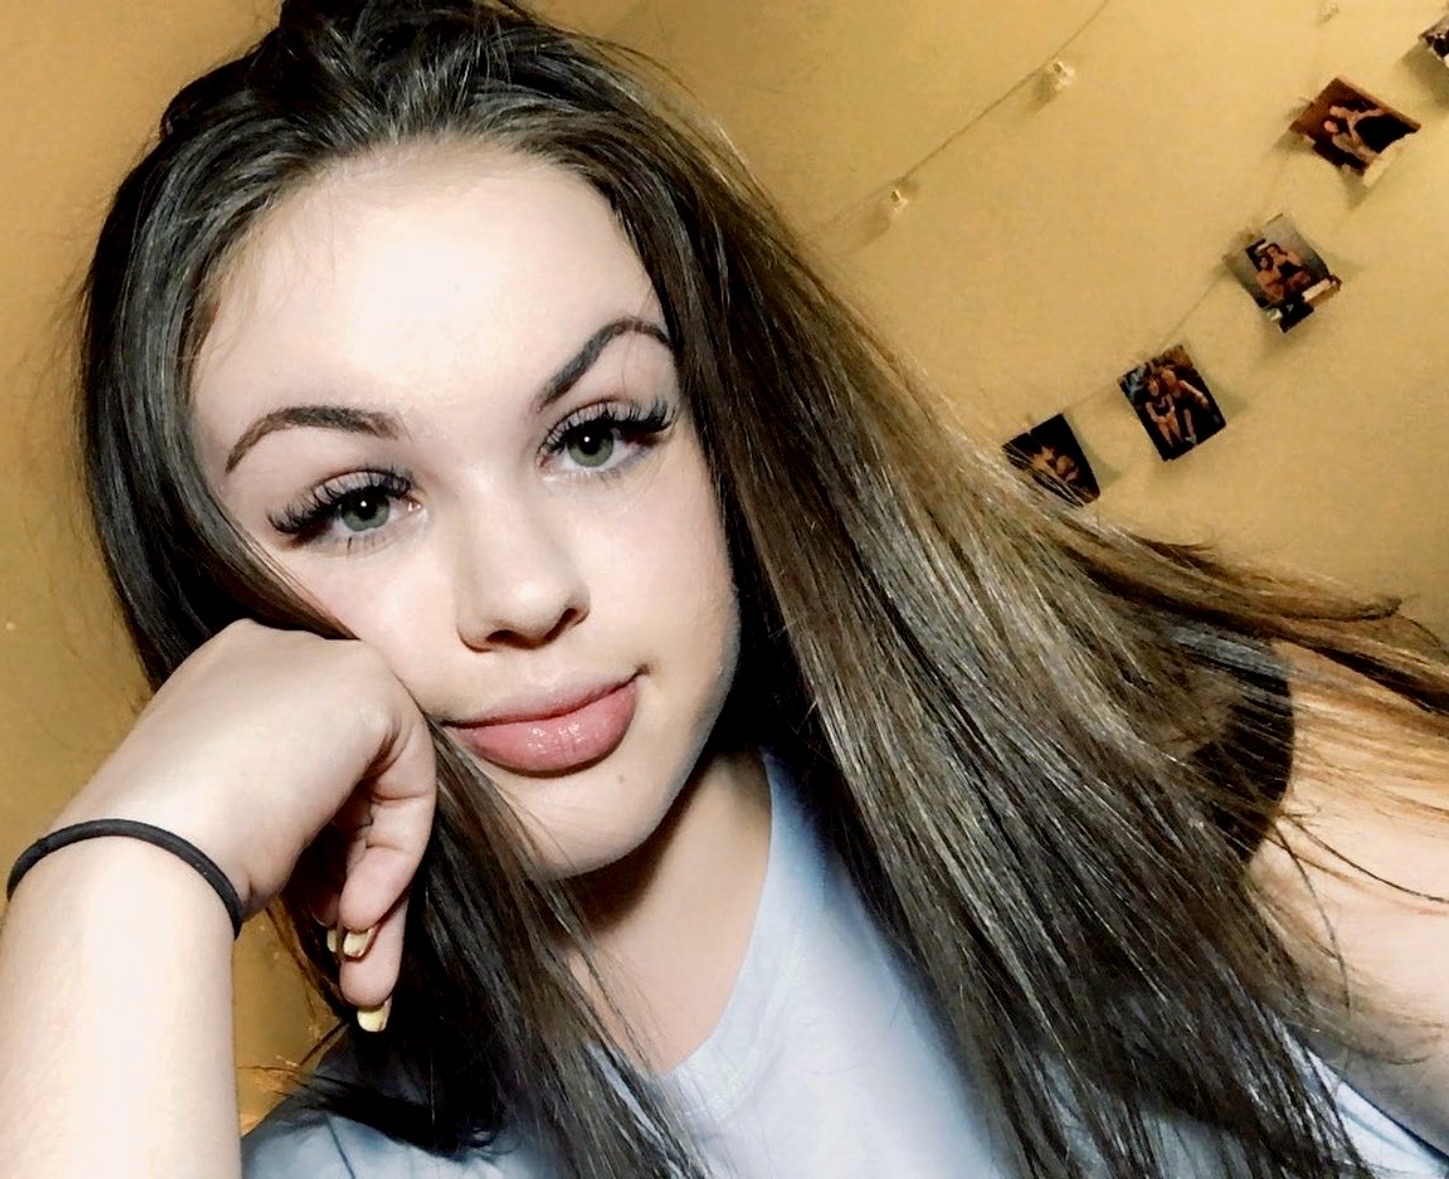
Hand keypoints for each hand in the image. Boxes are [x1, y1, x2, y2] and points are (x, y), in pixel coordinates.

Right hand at [53, 619, 435, 1010]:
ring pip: (385, 785)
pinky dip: (394, 854)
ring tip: (360, 958)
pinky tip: (356, 911)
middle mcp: (280, 654)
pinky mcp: (367, 687)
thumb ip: (299, 818)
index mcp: (232, 674)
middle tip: (349, 941)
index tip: (320, 909)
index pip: (310, 759)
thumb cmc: (165, 856)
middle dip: (358, 868)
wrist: (142, 853)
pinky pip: (409, 784)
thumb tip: (352, 888)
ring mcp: (326, 662)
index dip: (325, 843)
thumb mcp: (238, 820)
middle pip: (353, 773)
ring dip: (378, 880)